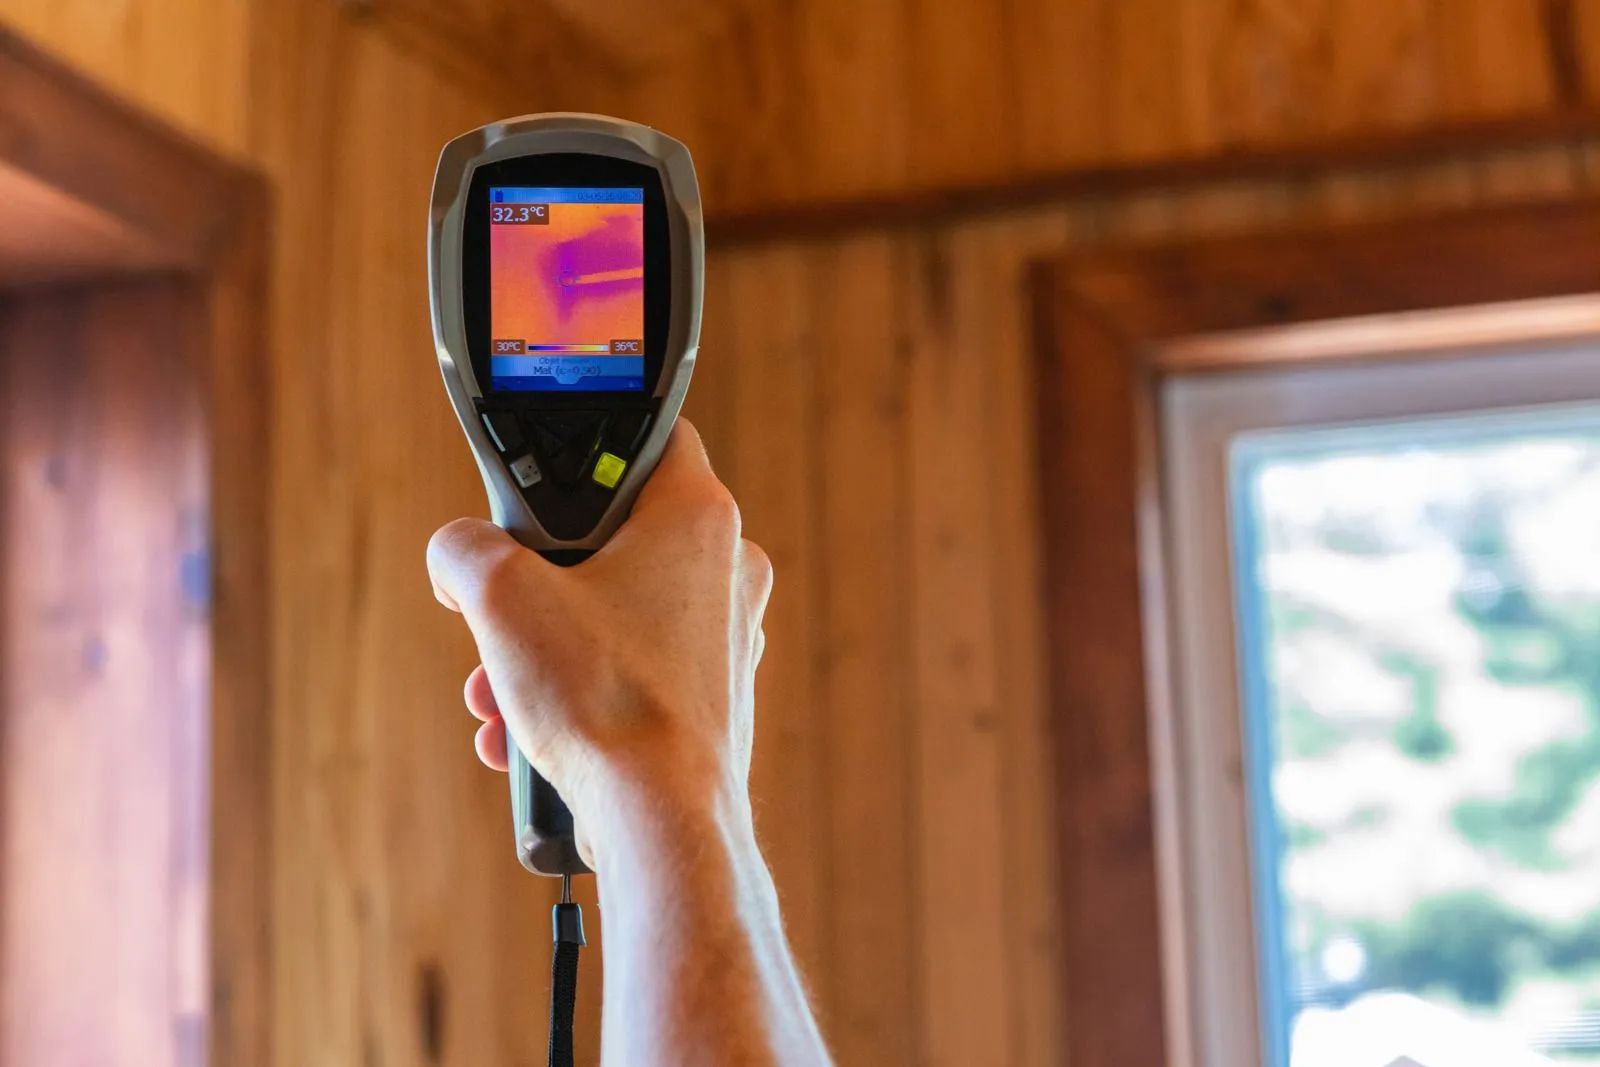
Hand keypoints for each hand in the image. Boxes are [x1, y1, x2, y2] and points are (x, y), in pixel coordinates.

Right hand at [425, 421, 771, 867]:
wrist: (661, 820)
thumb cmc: (604, 699)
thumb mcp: (498, 595)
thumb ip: (463, 547)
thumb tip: (458, 554)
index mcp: (698, 515)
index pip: (646, 434)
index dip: (582, 447)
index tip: (538, 484)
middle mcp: (728, 566)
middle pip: (610, 538)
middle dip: (535, 585)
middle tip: (495, 619)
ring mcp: (725, 634)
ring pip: (610, 615)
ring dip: (541, 651)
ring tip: (497, 696)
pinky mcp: (711, 693)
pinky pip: (628, 670)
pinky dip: (574, 692)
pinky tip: (524, 735)